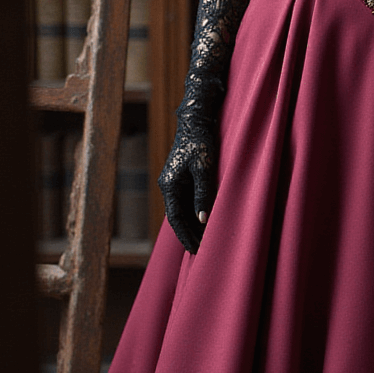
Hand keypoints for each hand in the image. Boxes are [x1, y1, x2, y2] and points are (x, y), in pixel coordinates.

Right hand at [158, 125, 217, 254]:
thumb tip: (202, 219)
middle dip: (188, 234)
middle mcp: (168, 186)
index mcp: (169, 185)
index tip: (194, 250)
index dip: (185, 235)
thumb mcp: (204, 168)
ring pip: (182, 210)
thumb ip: (203, 194)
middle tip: (202, 251)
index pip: (175, 218)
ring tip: (205, 240)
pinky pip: (186, 201)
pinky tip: (205, 221)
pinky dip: (194, 213)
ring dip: (192, 225)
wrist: (195, 122)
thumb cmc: (200, 142)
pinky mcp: (182, 179)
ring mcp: (174, 183)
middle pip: (177, 217)